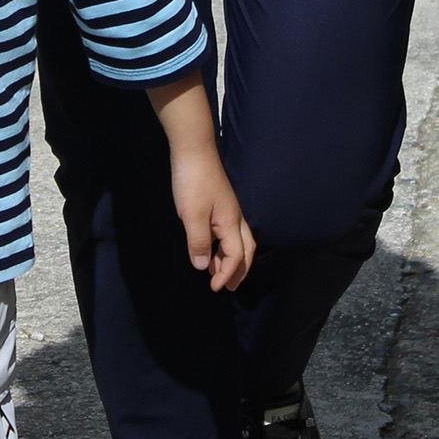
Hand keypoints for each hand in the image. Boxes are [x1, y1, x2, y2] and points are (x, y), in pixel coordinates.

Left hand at [171, 145, 255, 291]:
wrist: (193, 150)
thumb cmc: (194, 182)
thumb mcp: (192, 216)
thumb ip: (199, 242)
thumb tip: (203, 267)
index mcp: (231, 223)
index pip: (236, 256)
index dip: (227, 274)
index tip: (214, 288)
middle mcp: (235, 218)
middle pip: (246, 250)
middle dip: (239, 270)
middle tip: (228, 287)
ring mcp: (228, 209)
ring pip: (238, 240)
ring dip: (230, 258)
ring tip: (215, 271)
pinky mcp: (220, 203)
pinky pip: (228, 232)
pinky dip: (223, 246)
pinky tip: (210, 246)